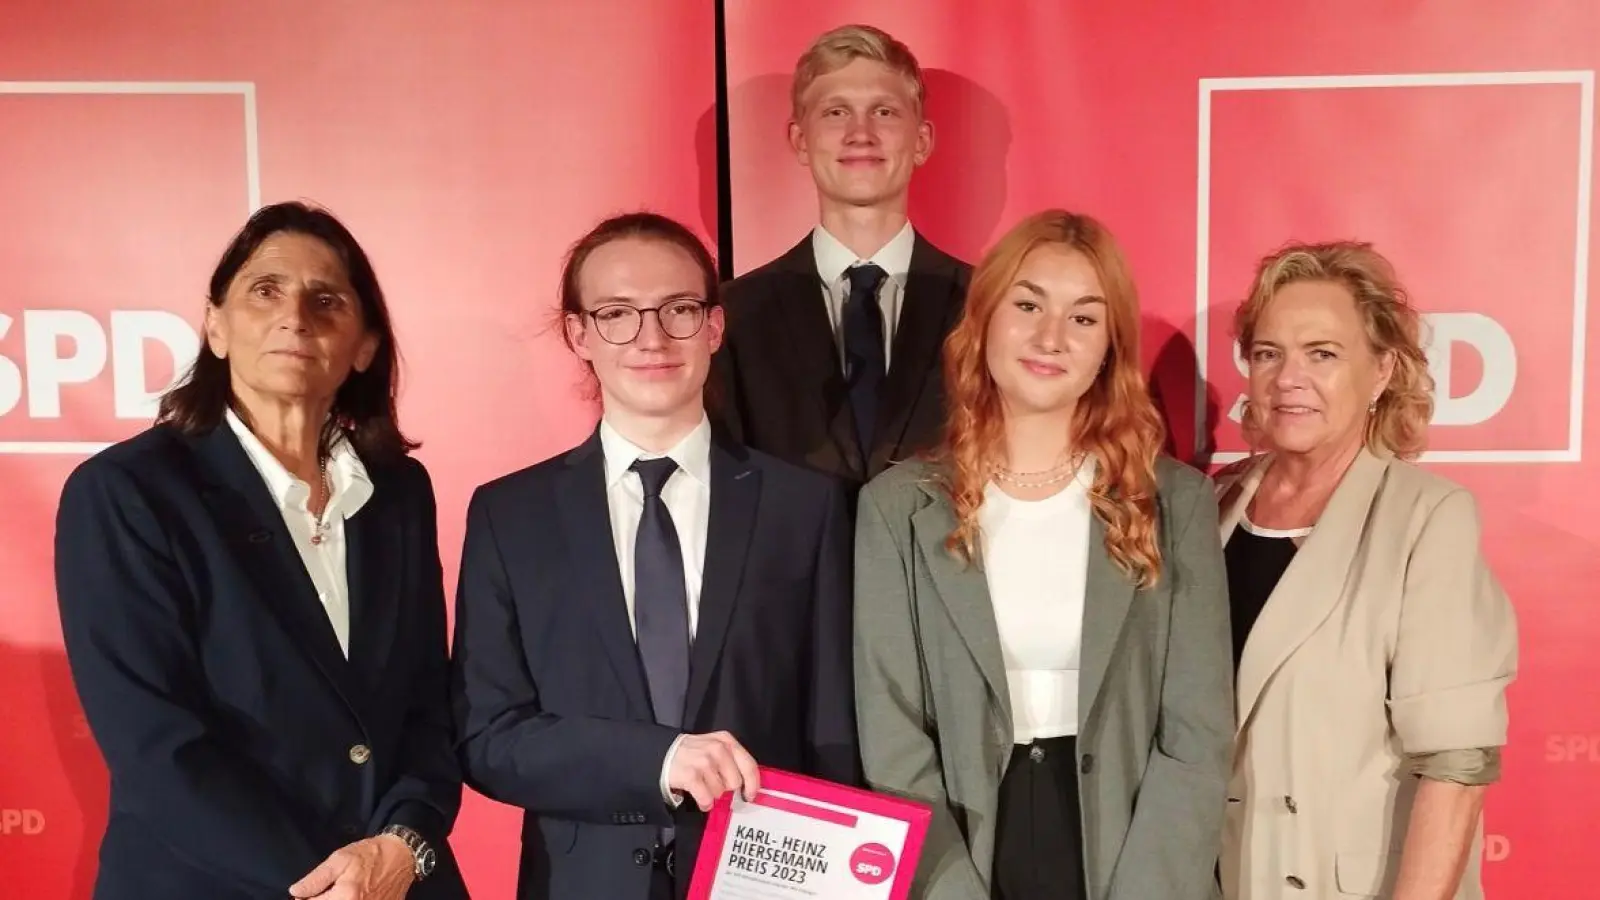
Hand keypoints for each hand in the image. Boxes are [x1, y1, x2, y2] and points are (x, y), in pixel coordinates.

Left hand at [288, 835, 415, 899]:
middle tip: (327, 892)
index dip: (306, 898)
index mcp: (344, 899)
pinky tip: (356, 895)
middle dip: (323, 899)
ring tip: (341, 893)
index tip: (307, 892)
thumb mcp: (340, 859)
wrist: (402, 856)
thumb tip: (296, 892)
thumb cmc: (370, 855)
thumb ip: (316, 879)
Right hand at [666, 730, 760, 810]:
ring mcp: (704, 761)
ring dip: (712, 794)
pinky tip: (700, 799)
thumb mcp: (714, 747)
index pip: (749, 765)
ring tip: (702, 785)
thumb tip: (749, 784)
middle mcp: (717, 748)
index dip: (753, 784)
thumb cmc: (692, 754)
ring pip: (720, 791)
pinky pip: (707, 798)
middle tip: (714, 783)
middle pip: (735, 782)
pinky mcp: (691, 775)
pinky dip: (704, 803)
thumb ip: (732, 759)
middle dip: (726, 787)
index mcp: (726, 741)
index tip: (750, 795)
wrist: (662, 755)